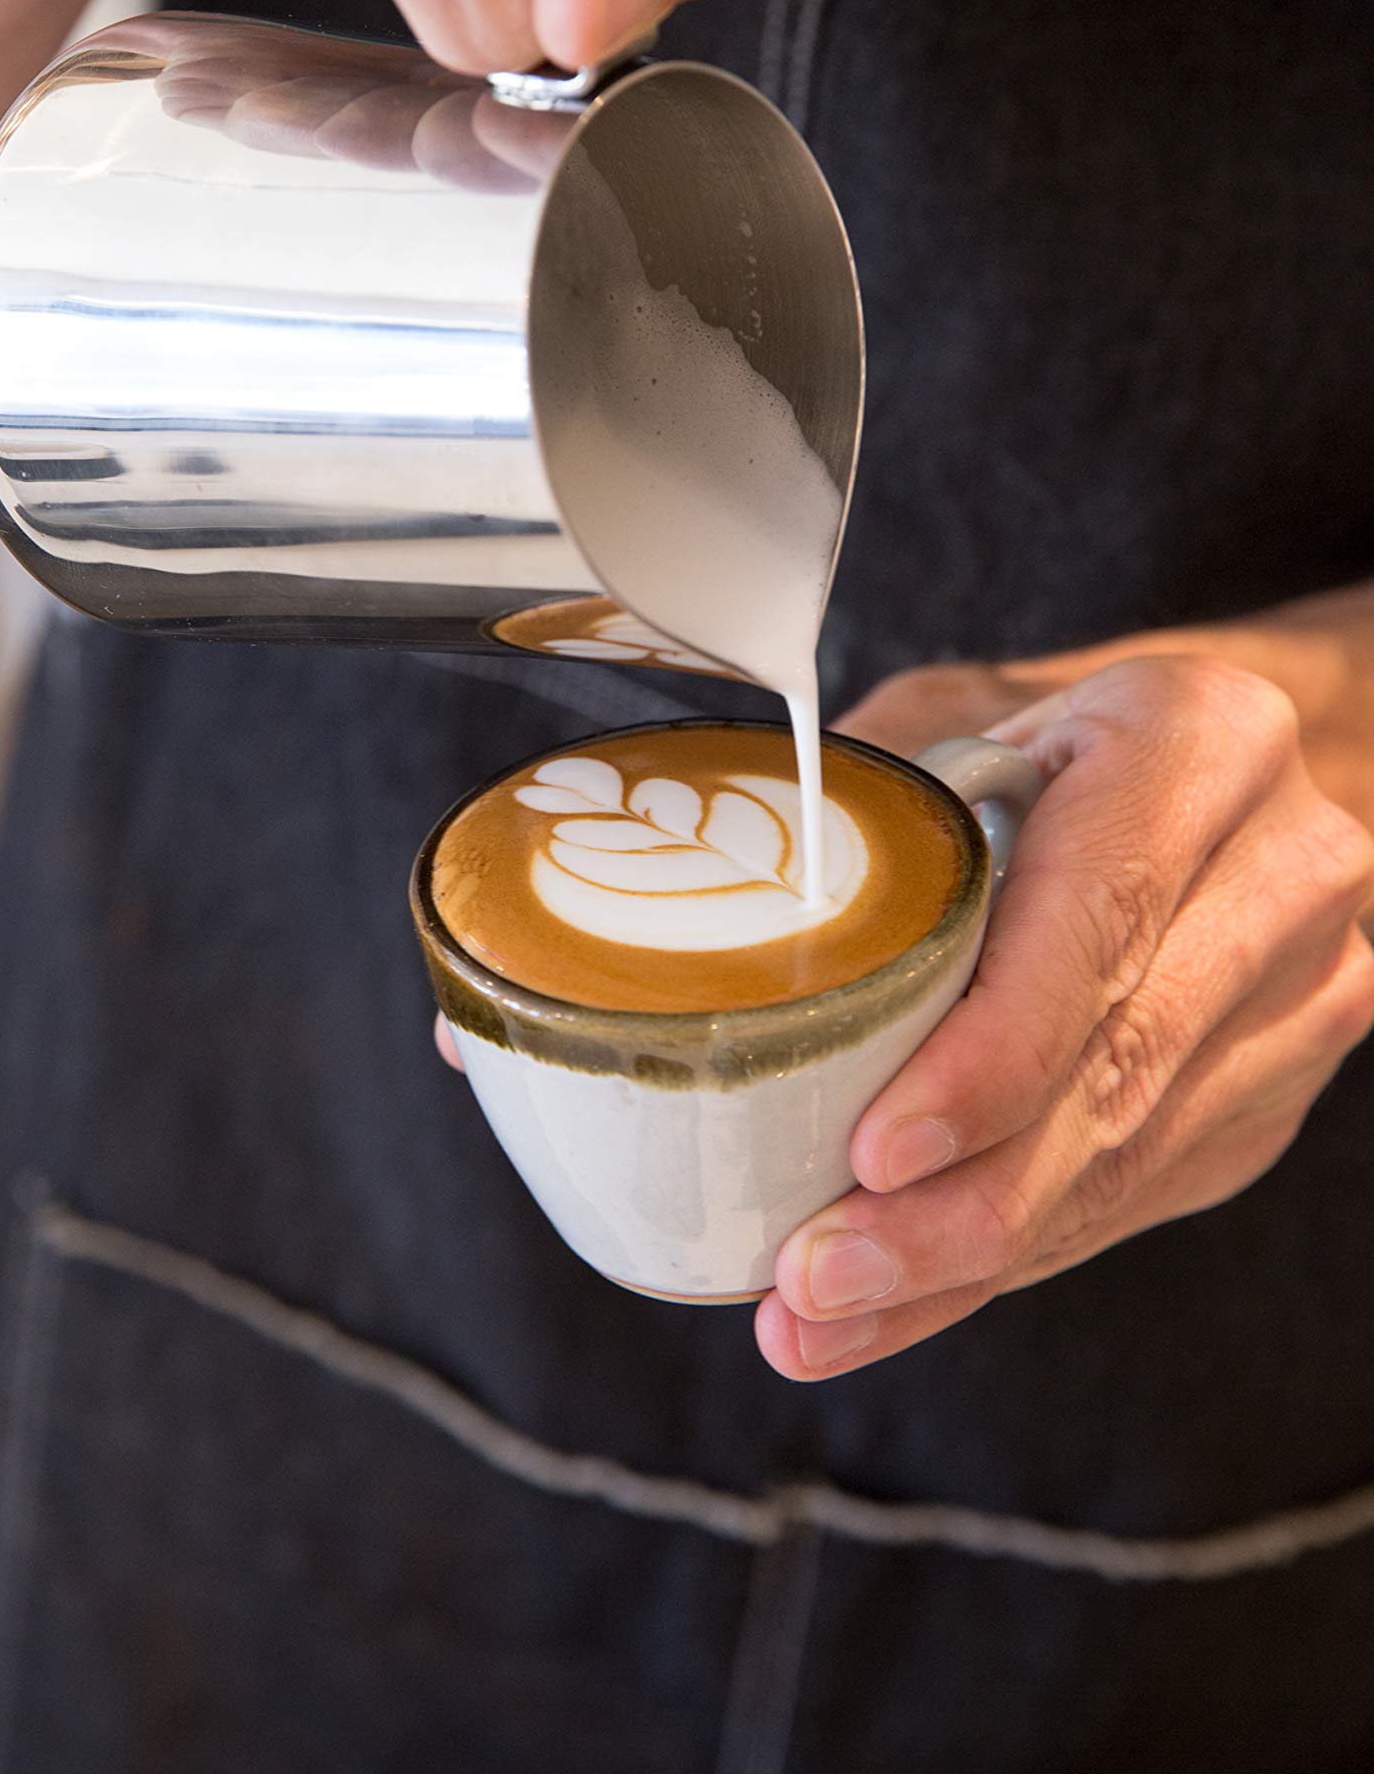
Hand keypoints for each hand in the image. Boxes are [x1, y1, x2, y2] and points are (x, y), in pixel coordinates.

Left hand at [755, 648, 1373, 1380]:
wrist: (1231, 774)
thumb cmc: (1067, 731)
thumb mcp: (973, 705)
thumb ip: (872, 783)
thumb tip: (722, 878)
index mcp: (1199, 745)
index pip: (1098, 922)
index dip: (990, 1055)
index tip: (878, 1151)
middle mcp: (1277, 876)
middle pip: (1113, 1075)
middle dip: (955, 1206)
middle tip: (816, 1275)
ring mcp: (1294, 998)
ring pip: (1124, 1161)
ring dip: (966, 1259)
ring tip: (823, 1313)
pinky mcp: (1268, 1091)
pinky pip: (1133, 1196)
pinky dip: (1008, 1256)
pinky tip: (905, 1298)